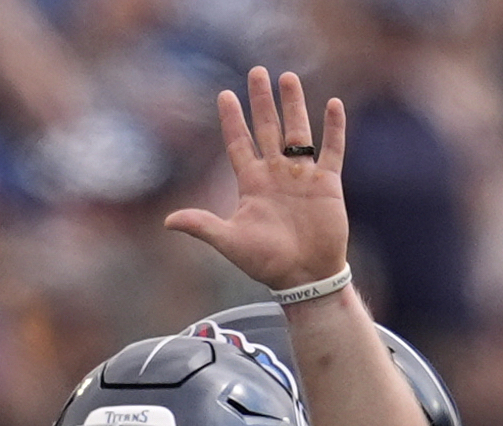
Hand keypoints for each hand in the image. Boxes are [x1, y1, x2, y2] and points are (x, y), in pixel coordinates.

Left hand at [164, 68, 348, 293]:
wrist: (303, 277)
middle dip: (260, 101)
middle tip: (256, 71)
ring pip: (297, 131)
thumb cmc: (266, 262)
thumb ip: (202, 226)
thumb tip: (168, 221)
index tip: (224, 95)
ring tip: (288, 78)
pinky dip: (334, 128)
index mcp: (251, 184)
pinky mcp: (327, 183)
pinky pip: (332, 149)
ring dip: (294, 105)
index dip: (231, 120)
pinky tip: (333, 104)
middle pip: (266, 128)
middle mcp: (275, 174)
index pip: (238, 144)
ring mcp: (301, 176)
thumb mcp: (230, 241)